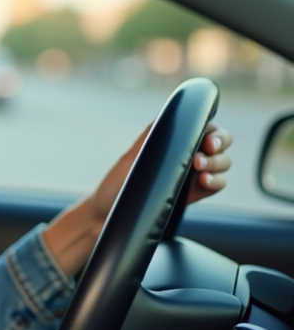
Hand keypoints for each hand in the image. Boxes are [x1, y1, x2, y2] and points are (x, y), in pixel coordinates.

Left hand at [43, 124, 232, 276]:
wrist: (108, 214)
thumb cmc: (117, 182)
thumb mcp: (132, 156)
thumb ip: (152, 136)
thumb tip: (167, 115)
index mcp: (174, 140)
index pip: (205, 126)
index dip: (212, 130)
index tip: (205, 139)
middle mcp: (187, 154)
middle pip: (221, 142)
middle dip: (219, 144)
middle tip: (206, 151)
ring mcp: (193, 174)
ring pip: (223, 162)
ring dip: (218, 163)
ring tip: (201, 170)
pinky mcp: (194, 194)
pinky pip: (217, 184)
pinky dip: (216, 181)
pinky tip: (204, 181)